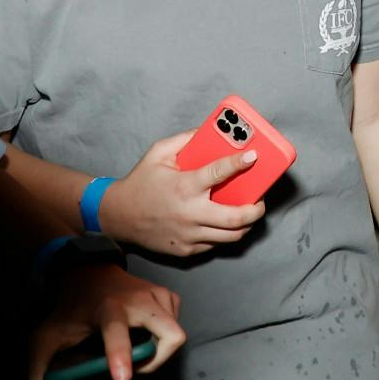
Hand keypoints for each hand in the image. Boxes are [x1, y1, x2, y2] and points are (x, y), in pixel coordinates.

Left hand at [27, 264, 185, 379]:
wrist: (91, 272)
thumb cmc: (72, 308)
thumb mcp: (45, 337)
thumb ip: (40, 371)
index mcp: (106, 308)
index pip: (116, 331)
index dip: (120, 354)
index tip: (123, 378)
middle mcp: (139, 299)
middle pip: (171, 335)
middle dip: (159, 360)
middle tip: (136, 366)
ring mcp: (157, 294)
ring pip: (175, 335)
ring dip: (159, 350)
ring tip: (137, 348)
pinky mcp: (168, 294)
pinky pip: (176, 326)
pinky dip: (164, 336)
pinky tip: (147, 332)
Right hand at [102, 132, 266, 257]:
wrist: (117, 217)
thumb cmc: (141, 182)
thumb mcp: (158, 153)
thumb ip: (185, 139)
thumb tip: (210, 130)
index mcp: (184, 186)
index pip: (219, 173)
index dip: (240, 163)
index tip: (254, 156)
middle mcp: (189, 213)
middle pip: (236, 218)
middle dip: (256, 210)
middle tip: (261, 201)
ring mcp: (188, 235)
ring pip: (230, 237)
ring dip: (246, 225)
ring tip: (249, 214)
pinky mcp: (185, 250)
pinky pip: (214, 245)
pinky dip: (225, 235)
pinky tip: (226, 224)